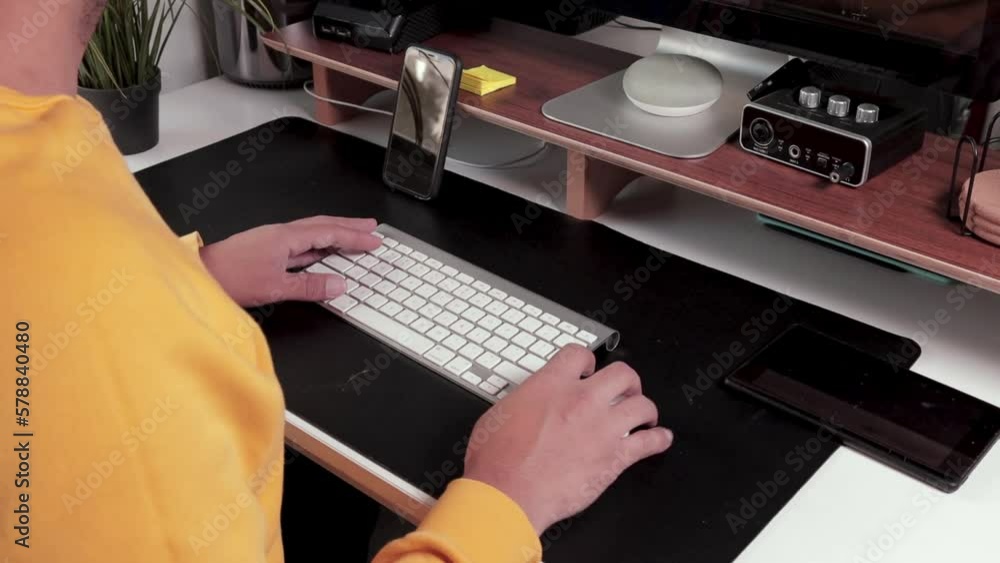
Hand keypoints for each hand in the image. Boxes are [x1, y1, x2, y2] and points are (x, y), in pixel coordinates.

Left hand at [198, 216, 380, 306]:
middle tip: (371, 227)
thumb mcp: (276, 287)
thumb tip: (339, 284)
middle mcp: (281, 234)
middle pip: (323, 225)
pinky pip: (302, 243)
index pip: (329, 232)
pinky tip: (323, 253)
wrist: (200, 275)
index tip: (374, 238)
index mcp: (286, 237)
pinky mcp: (267, 250)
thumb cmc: (231, 277)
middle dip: (349, 226)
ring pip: (312, 233)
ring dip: (335, 234)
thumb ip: (311, 285)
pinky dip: (319, 245)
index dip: (355, 235)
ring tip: (353, 237)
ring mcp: (274, 241)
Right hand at [462, 346, 672, 533]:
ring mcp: (602, 427)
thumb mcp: (500, 414)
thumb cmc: (498, 461)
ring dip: (646, 409)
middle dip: (626, 382)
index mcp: (551, 385)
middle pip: (622, 374)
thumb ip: (525, 400)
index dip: (588, 362)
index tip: (589, 370)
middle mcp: (582, 400)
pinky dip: (659, 440)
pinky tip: (660, 439)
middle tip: (624, 391)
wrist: (507, 493)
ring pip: (642, 404)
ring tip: (644, 415)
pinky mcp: (615, 457)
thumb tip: (528, 402)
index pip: (580, 355)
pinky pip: (649, 443)